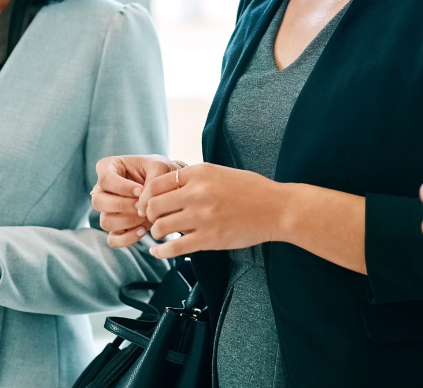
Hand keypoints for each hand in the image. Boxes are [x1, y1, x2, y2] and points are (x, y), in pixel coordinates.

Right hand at [92, 154, 177, 247]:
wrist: (167, 186)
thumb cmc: (160, 170)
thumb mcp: (160, 167)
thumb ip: (152, 181)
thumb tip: (141, 205)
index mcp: (108, 167)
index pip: (105, 179)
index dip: (122, 187)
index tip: (140, 190)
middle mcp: (102, 189)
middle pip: (98, 202)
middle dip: (122, 206)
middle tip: (142, 205)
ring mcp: (107, 210)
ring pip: (105, 222)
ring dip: (127, 221)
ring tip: (147, 216)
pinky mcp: (115, 227)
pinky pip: (113, 239)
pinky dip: (128, 238)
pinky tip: (144, 230)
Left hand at [138, 163, 285, 258]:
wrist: (276, 208)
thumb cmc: (252, 191)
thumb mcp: (221, 172)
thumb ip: (196, 179)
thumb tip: (170, 189)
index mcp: (200, 172)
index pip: (156, 183)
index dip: (146, 196)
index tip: (146, 205)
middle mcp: (197, 192)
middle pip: (153, 205)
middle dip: (149, 215)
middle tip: (153, 220)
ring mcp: (202, 216)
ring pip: (160, 227)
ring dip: (156, 233)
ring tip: (161, 235)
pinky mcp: (209, 238)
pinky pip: (174, 247)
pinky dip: (161, 252)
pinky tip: (159, 251)